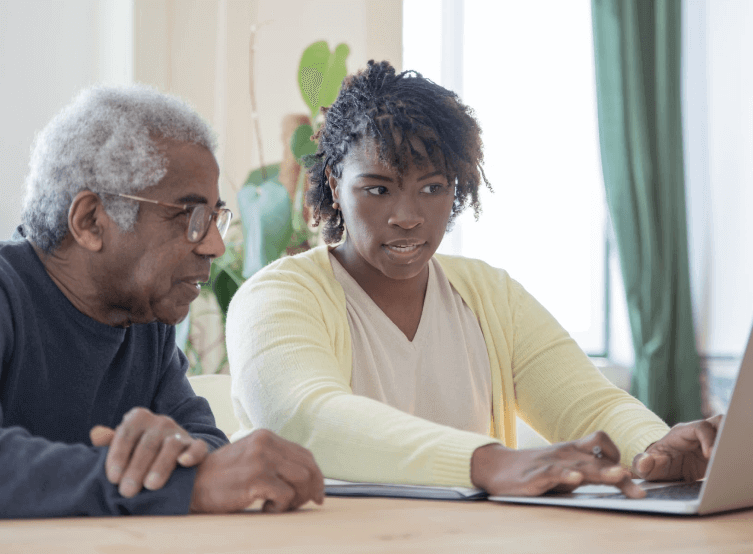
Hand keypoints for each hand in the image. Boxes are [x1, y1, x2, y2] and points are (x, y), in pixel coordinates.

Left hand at [90, 407, 207, 497]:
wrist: (170, 454)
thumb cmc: (138, 451)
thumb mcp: (123, 445)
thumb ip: (109, 442)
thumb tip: (95, 434)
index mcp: (139, 418)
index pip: (126, 434)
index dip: (118, 456)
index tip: (112, 478)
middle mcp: (160, 422)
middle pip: (147, 443)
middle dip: (136, 468)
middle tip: (127, 491)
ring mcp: (180, 432)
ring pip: (171, 445)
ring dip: (160, 466)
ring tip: (150, 486)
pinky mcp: (196, 445)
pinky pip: (198, 447)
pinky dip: (192, 454)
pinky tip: (183, 463)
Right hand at [189, 428, 324, 513]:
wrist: (192, 483)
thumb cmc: (223, 477)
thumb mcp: (251, 457)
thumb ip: (275, 460)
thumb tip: (307, 477)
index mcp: (266, 436)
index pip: (305, 454)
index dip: (316, 475)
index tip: (317, 493)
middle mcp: (266, 443)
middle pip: (308, 467)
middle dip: (312, 489)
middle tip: (305, 503)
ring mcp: (261, 459)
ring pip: (302, 480)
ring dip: (296, 499)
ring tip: (279, 505)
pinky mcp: (256, 478)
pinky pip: (286, 495)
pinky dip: (281, 507)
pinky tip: (265, 508)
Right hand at [471, 431, 645, 497]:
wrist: (497, 467)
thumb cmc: (535, 470)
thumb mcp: (564, 469)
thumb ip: (587, 472)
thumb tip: (620, 479)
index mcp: (573, 450)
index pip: (601, 442)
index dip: (617, 456)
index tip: (628, 476)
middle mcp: (565, 453)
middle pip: (598, 460)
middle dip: (620, 476)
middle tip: (639, 491)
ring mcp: (551, 462)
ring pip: (581, 465)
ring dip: (601, 471)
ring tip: (619, 476)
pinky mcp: (536, 474)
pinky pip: (553, 472)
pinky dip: (565, 475)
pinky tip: (574, 480)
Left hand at [632, 414, 722, 481]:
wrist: (662, 468)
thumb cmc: (654, 463)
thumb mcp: (646, 465)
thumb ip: (643, 464)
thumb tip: (644, 462)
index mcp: (682, 433)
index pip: (700, 427)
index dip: (708, 438)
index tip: (711, 455)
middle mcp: (698, 434)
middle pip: (719, 422)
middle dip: (727, 434)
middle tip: (728, 454)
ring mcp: (709, 442)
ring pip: (727, 432)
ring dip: (731, 442)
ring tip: (731, 459)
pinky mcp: (718, 453)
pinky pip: (729, 447)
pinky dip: (732, 453)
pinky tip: (731, 467)